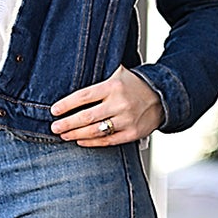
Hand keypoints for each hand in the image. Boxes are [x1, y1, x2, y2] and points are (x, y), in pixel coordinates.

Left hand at [50, 66, 164, 146]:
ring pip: (95, 131)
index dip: (67, 105)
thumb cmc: (135, 86)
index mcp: (113, 87)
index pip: (84, 96)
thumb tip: (72, 77)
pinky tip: (80, 141)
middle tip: (54, 127)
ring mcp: (127, 120)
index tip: (54, 111)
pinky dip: (92, 142)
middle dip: (67, 123)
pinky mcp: (132, 133)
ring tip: (64, 135)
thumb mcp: (118, 74)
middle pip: (87, 116)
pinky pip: (108, 140)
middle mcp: (120, 103)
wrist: (162, 98)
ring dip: (76, 134)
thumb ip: (99, 78)